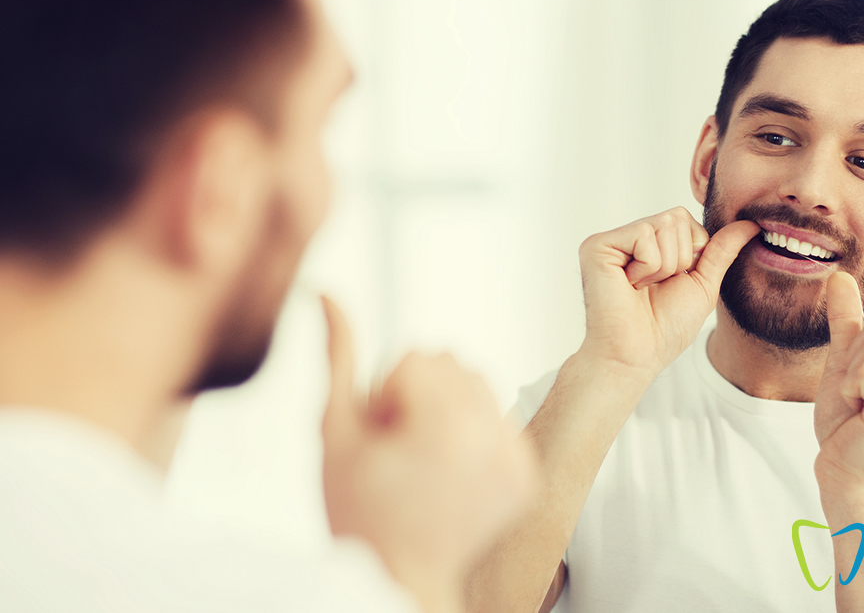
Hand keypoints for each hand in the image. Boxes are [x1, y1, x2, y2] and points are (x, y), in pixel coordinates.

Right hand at [320, 297, 535, 612]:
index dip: (385, 395)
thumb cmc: (359, 514)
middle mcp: (492, 438)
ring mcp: (516, 459)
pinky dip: (474, 433)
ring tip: (423, 459)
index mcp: (448, 426)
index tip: (382, 439)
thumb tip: (328, 294)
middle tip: (401, 449)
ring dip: (447, 408)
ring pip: (478, 384)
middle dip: (419, 395)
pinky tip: (449, 472)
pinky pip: (500, 417)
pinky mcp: (527, 475)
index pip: (417, 357)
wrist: (400, 578)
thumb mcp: (335, 431)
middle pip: (451, 362)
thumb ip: (338, 357)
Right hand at [576, 207, 759, 379]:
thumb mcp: (703, 283)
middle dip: (679, 259)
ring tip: (641, 288)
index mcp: (649, 244)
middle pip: (676, 217)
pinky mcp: (597, 246)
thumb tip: (751, 223)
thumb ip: (722, 250)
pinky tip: (629, 286)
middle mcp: (627, 237)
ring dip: (664, 266)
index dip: (692, 253)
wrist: (637, 356)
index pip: (685, 219)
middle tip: (655, 287)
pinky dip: (648, 267)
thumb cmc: (665, 327)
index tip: (671, 283)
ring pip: (663, 225)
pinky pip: (644, 235)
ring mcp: (611, 240)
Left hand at [812, 272, 863, 497]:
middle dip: (854, 359)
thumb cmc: (846, 419)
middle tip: (859, 395)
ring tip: (861, 403)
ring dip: (851, 375)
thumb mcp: (844, 359)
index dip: (857, 348)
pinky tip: (861, 413)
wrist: (843, 467)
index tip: (861, 382)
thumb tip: (839, 275)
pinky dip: (850, 389)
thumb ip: (846, 319)